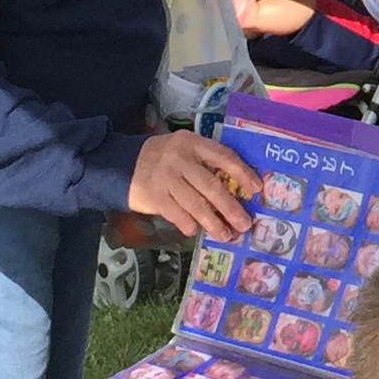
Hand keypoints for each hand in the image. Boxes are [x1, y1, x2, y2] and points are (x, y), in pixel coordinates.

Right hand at [127, 132, 257, 240]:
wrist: (121, 164)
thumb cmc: (162, 159)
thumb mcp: (184, 150)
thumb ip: (205, 163)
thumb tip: (236, 189)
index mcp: (193, 144)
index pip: (224, 157)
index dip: (243, 173)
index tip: (257, 189)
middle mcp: (180, 159)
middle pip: (212, 186)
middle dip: (231, 208)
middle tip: (245, 224)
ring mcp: (166, 178)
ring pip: (197, 204)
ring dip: (214, 223)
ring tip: (226, 235)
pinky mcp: (154, 196)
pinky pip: (178, 214)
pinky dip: (189, 224)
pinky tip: (196, 231)